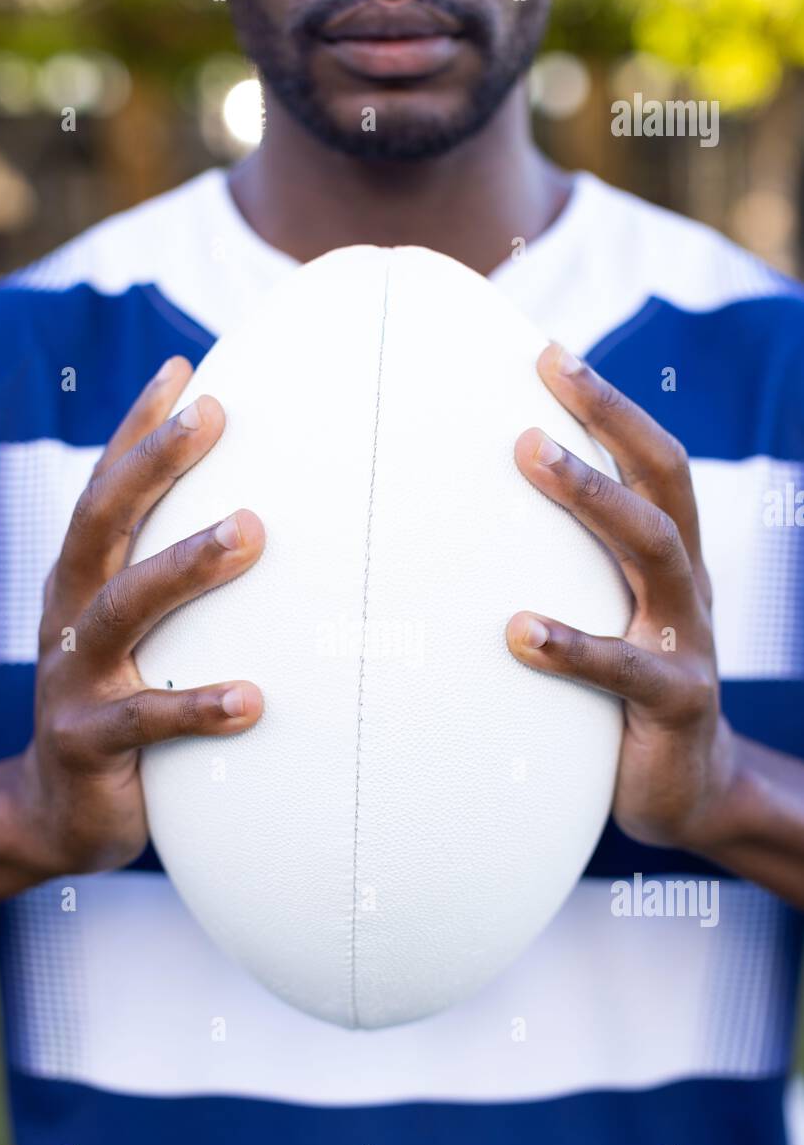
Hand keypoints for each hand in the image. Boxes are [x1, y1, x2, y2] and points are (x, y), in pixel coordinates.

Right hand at [13, 355, 264, 876]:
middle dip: (153, 463)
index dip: (136, 429)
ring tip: (250, 532)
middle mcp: (67, 618)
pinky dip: (196, 706)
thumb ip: (180, 591)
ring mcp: (71, 679)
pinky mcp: (86, 743)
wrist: (59, 813)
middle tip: (213, 416)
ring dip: (184, 565)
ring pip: (123, 609)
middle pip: (102, 524)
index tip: (186, 369)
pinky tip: (252, 698)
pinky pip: (144, 721)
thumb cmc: (123, 708)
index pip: (105, 491)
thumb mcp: (142, 640)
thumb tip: (272, 530)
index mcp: (81, 585)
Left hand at [506, 343, 735, 854]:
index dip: (608, 407)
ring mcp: (688, 642)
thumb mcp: (600, 623)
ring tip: (528, 454)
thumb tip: (455, 535)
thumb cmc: (619, 698)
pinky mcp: (677, 705)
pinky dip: (574, 646)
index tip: (550, 353)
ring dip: (593, 497)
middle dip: (609, 418)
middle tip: (547, 373)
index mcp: (667, 563)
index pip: (650, 464)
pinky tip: (518, 631)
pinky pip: (628, 671)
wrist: (686, 792)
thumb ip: (558, 577)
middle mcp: (685, 588)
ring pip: (656, 552)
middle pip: (663, 481)